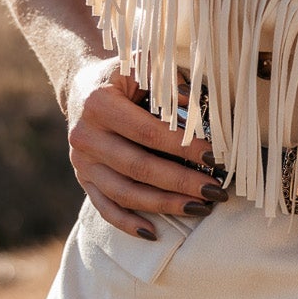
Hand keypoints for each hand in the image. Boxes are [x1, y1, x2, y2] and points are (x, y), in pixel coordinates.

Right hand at [65, 58, 226, 238]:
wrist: (82, 89)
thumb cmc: (123, 77)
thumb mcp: (140, 65)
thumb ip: (166, 81)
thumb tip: (196, 105)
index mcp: (99, 105)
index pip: (147, 132)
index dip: (182, 146)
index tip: (214, 157)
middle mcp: (85, 137)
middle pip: (138, 168)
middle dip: (181, 182)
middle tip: (215, 191)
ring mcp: (82, 163)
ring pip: (124, 193)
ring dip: (164, 205)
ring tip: (200, 209)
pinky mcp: (83, 180)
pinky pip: (105, 207)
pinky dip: (127, 223)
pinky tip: (153, 233)